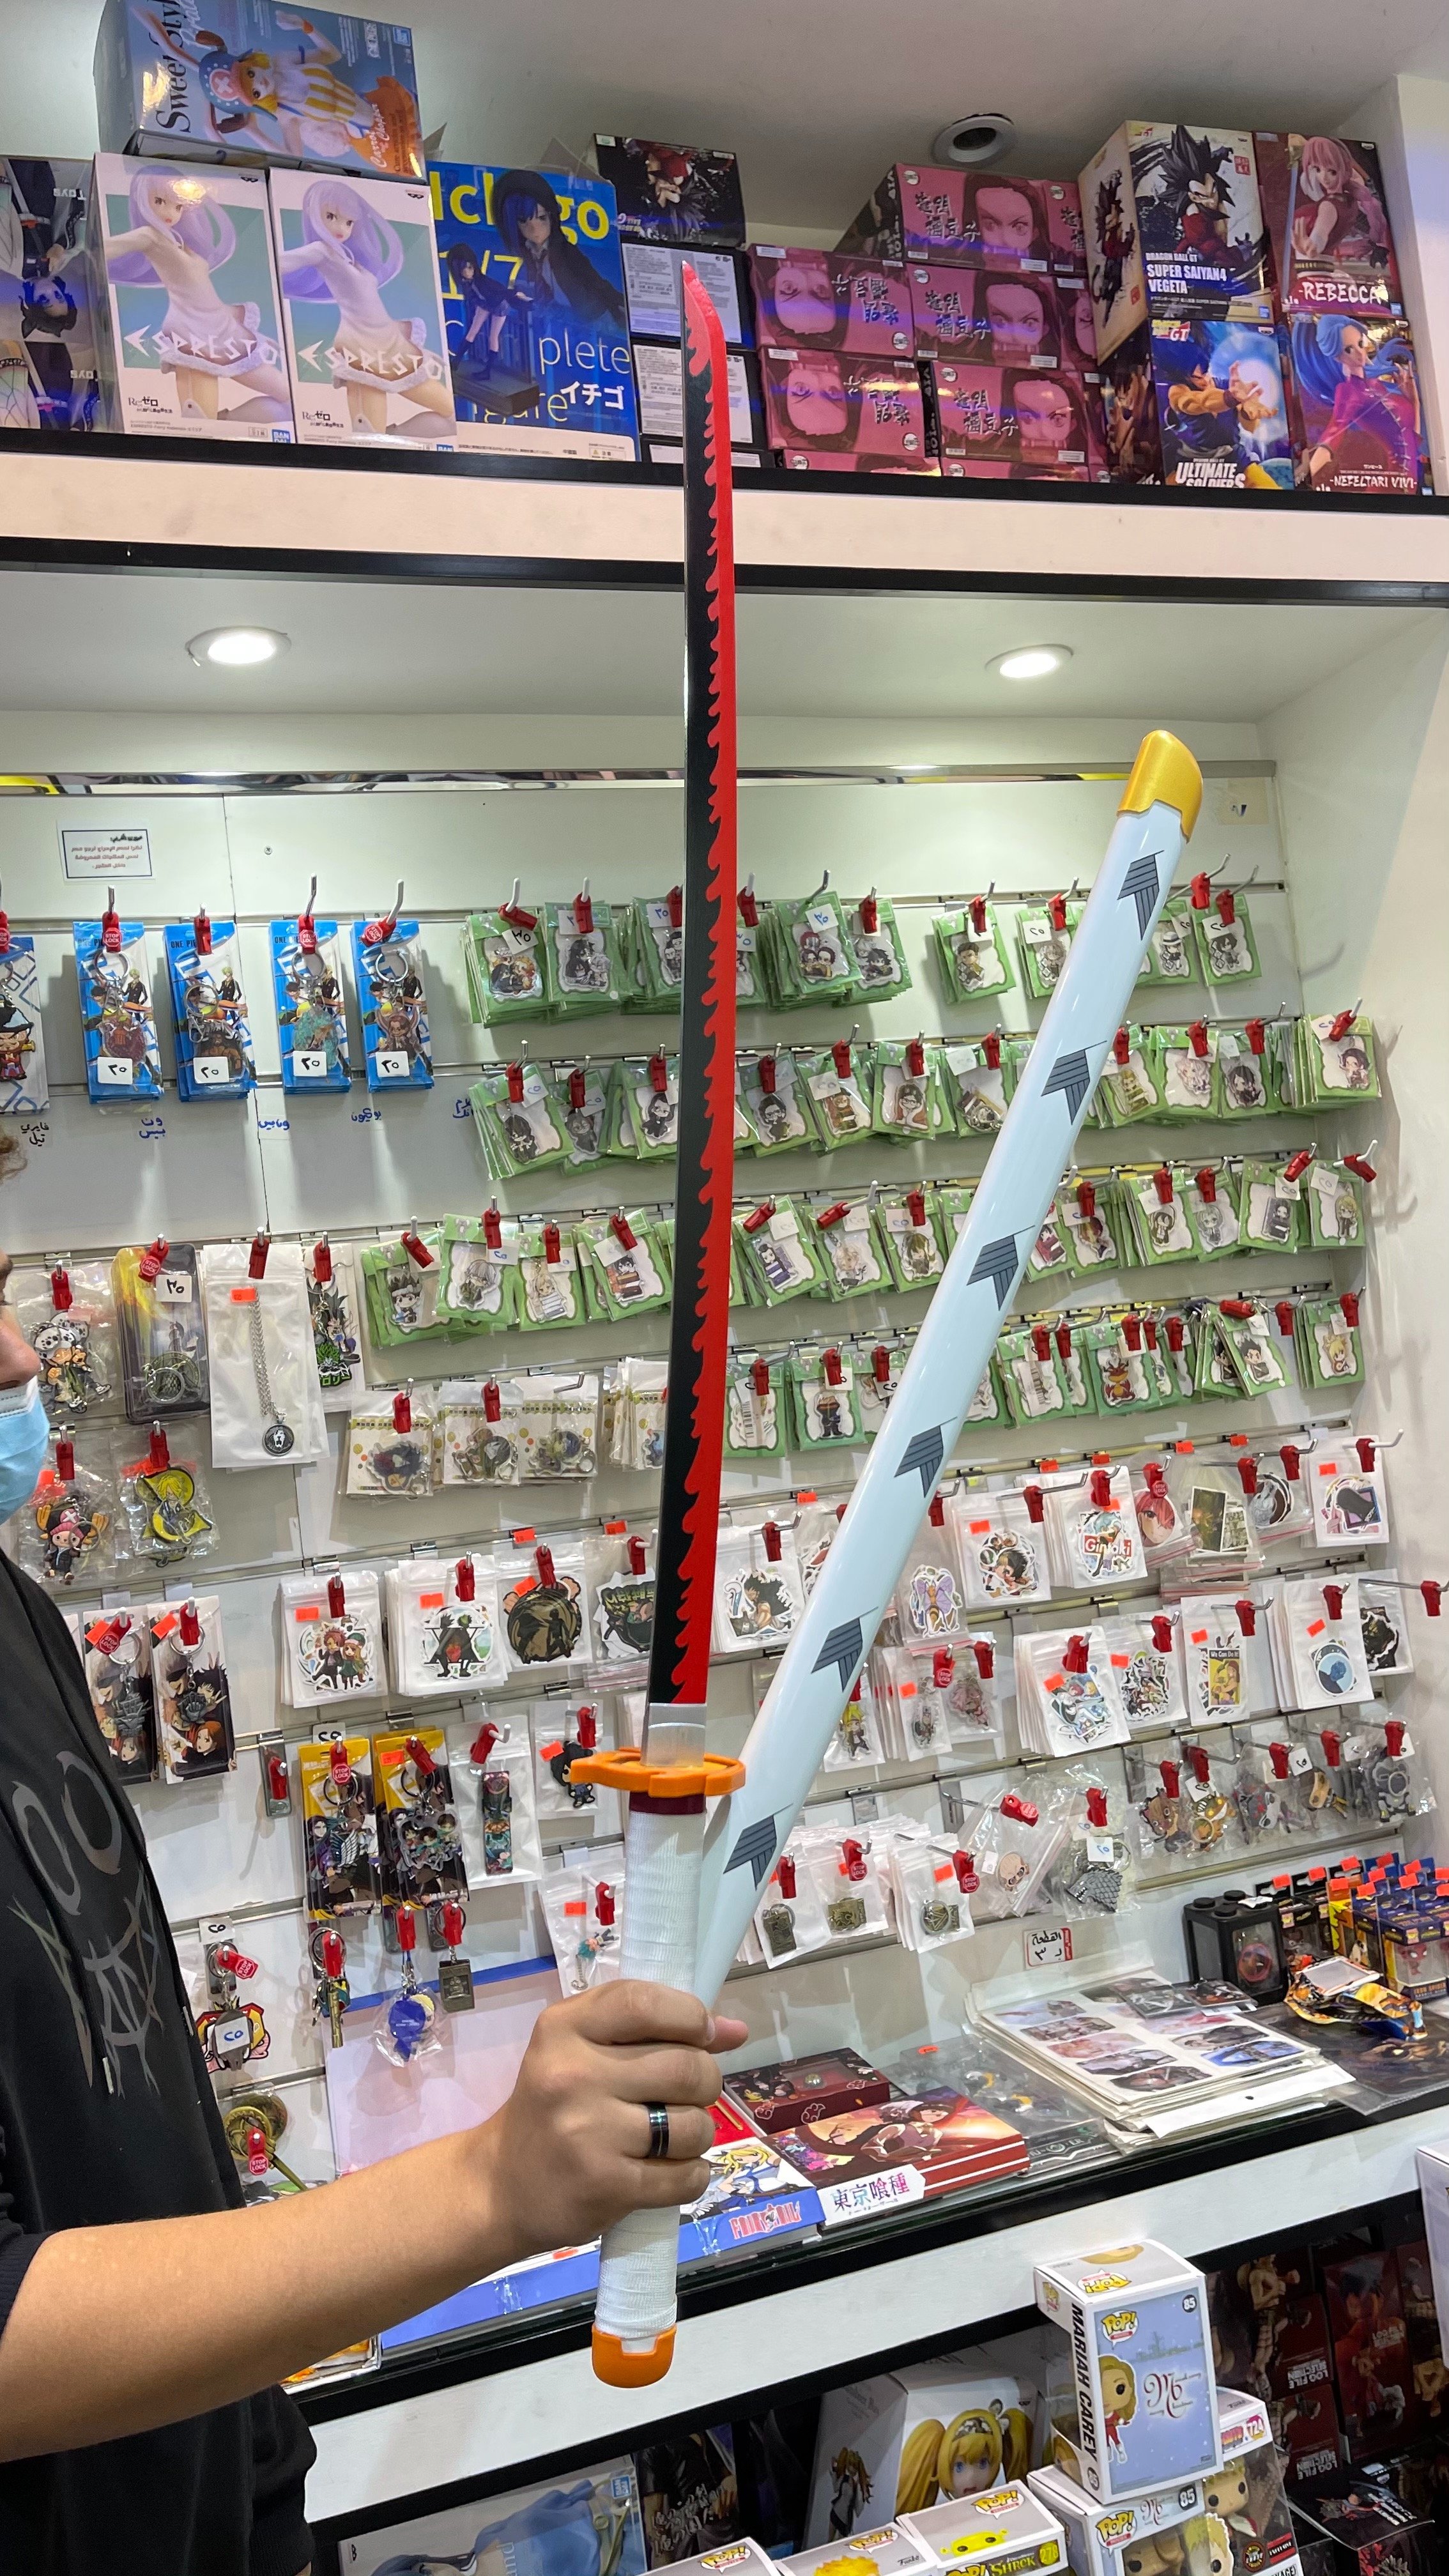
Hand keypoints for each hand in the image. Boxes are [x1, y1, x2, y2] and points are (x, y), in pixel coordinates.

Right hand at [476, 1982, 748, 2264]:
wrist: (501, 2184)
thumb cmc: (554, 2105)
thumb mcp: (583, 2048)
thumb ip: (654, 2028)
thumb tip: (735, 2029)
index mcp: (564, 2028)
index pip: (646, 2003)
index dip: (691, 2016)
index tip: (703, 2035)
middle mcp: (572, 2075)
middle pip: (686, 2066)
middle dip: (704, 2082)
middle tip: (685, 2095)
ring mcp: (588, 2133)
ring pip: (694, 2125)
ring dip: (697, 2133)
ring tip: (670, 2138)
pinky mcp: (605, 2186)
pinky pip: (686, 2177)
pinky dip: (691, 2175)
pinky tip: (668, 2171)